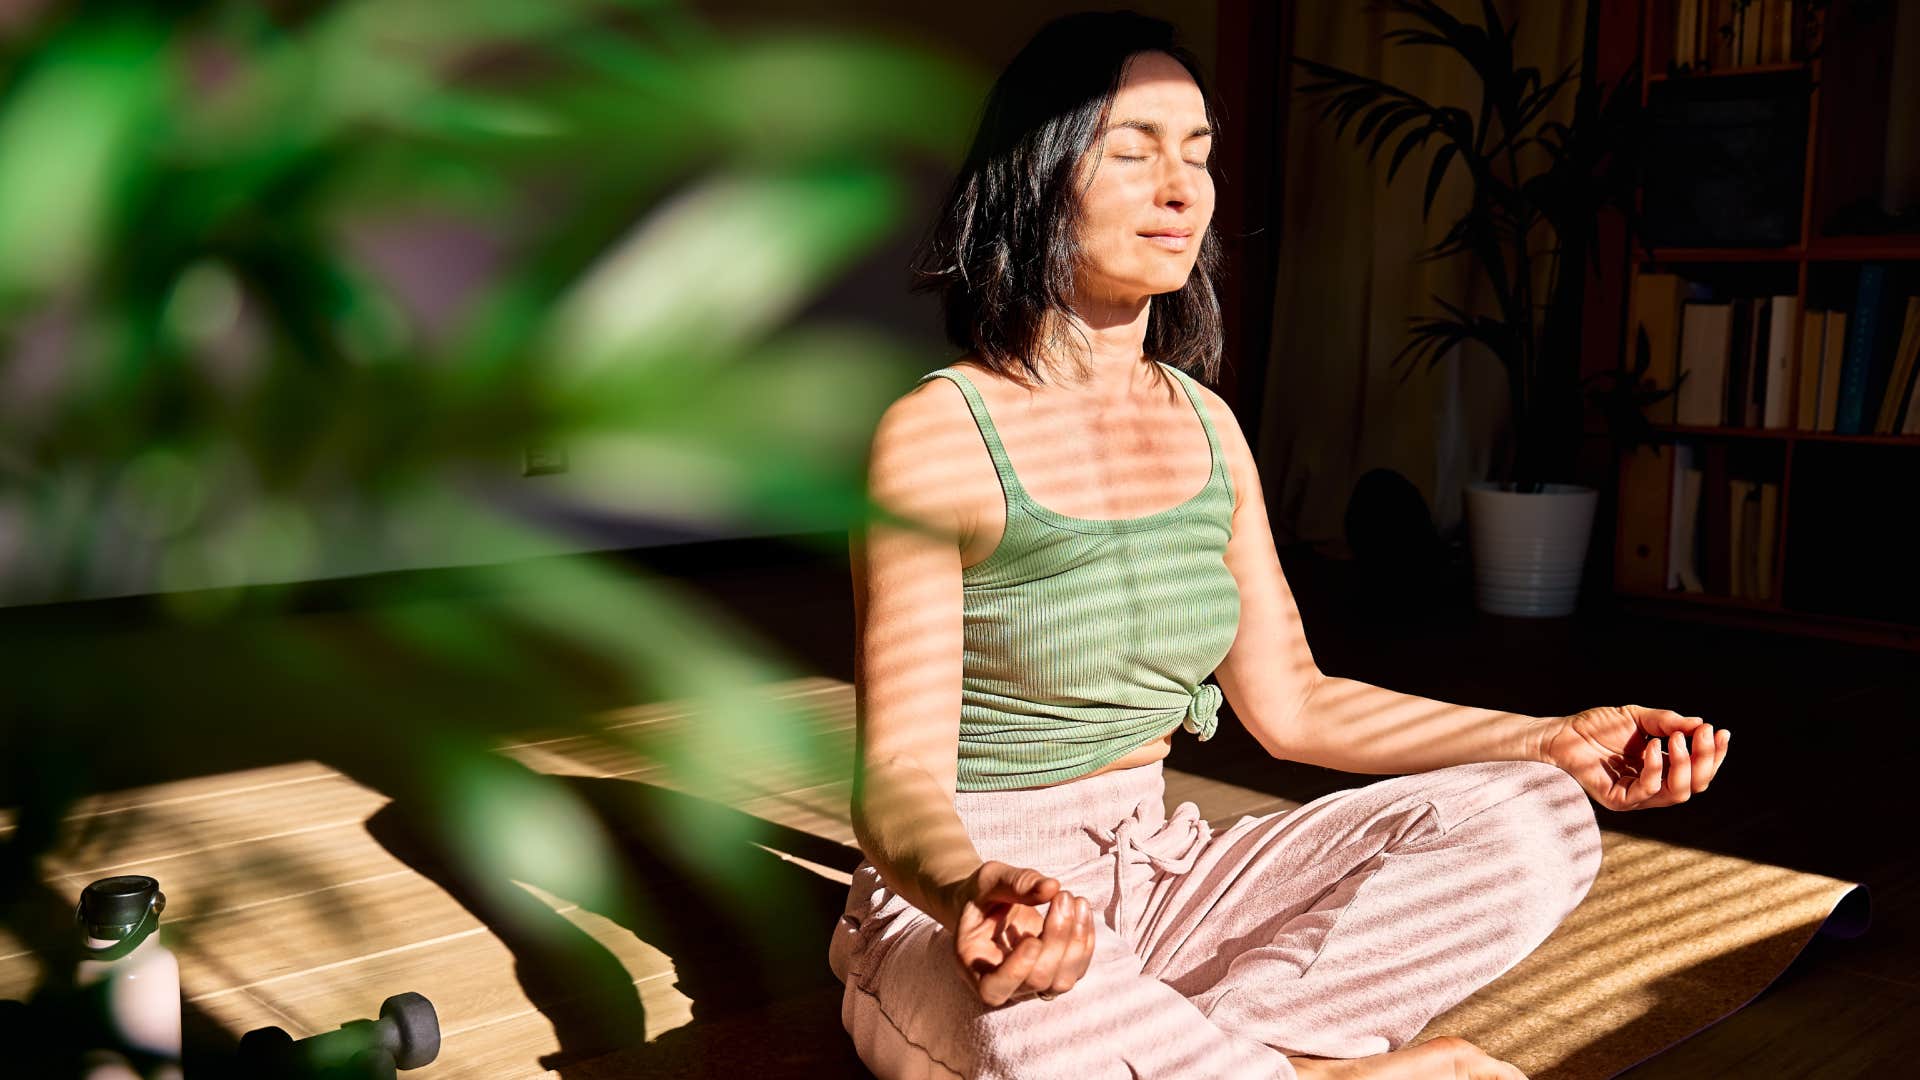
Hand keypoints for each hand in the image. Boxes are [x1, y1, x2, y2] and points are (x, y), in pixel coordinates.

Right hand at [942, 861, 1095, 1006]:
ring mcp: (1031, 983)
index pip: (993, 989)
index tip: (1033, 940)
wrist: (989, 902)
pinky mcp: (1054, 974)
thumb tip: (1052, 887)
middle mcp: (1003, 983)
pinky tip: (1082, 909)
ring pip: (1061, 981)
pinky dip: (1085, 941)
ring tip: (1076, 900)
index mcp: (973, 965)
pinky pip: (1076, 969)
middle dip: (1056, 938)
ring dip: (1076, 942)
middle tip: (1062, 895)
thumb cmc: (983, 893)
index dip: (1016, 971)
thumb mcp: (989, 879)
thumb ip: (1015, 883)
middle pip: (1036, 980)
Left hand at [1541, 704, 1729, 810]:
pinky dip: (1656, 768)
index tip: (1720, 732)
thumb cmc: (1597, 726)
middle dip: (1705, 759)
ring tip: (1675, 738)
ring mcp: (1636, 796)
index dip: (1714, 755)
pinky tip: (1651, 747)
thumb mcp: (1639, 718)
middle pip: (1696, 785)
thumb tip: (1701, 725)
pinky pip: (1648, 791)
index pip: (1699, 771)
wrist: (1561, 732)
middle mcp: (1653, 787)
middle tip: (1703, 733)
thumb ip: (1668, 722)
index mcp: (1662, 770)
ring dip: (1684, 764)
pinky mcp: (1618, 801)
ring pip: (1678, 793)